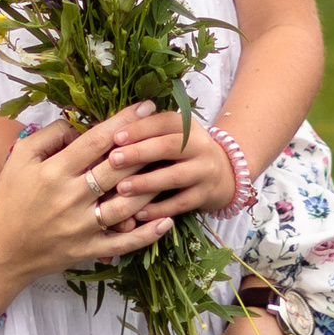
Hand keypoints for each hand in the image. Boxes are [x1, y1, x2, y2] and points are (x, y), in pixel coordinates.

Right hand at [0, 105, 172, 308]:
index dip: (123, 122)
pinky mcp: (88, 250)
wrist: (0, 250)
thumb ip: (48, 136)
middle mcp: (70, 198)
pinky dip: (147, 234)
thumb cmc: (9, 199)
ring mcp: (81, 227)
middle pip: (117, 170)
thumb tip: (78, 124)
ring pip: (127, 205)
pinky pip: (123, 243)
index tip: (145, 105)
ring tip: (172, 170)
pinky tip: (167, 220)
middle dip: (145, 147)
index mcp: (54, 172)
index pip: (96, 141)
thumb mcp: (19, 159)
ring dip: (152, 188)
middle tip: (166, 131)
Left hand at [103, 109, 239, 219]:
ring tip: (121, 188)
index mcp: (188, 126)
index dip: (140, 128)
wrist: (222, 174)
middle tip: (113, 160)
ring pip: (175, 177)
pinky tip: (138, 213)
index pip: (163, 121)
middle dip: (139, 153)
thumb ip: (147, 131)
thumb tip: (111, 129)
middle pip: (169, 146)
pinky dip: (159, 209)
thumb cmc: (181, 153)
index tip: (115, 136)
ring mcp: (205, 171)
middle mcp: (200, 145)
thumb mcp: (172, 135)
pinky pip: (180, 204)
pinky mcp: (205, 195)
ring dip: (146, 183)